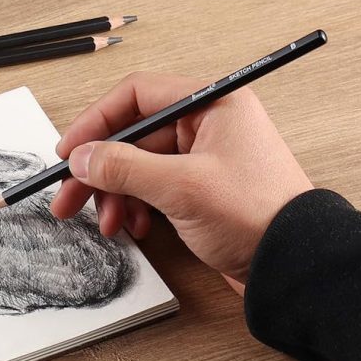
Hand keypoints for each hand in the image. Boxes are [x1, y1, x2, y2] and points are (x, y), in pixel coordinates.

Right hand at [50, 71, 313, 289]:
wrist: (292, 265)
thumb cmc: (256, 216)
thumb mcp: (181, 187)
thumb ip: (124, 167)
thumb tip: (82, 157)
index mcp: (210, 105)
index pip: (136, 95)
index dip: (96, 121)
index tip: (69, 151)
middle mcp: (205, 125)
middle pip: (131, 135)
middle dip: (97, 169)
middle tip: (67, 195)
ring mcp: (201, 158)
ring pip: (136, 165)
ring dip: (113, 194)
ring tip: (105, 222)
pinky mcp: (198, 188)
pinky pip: (151, 187)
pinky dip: (134, 206)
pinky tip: (134, 227)